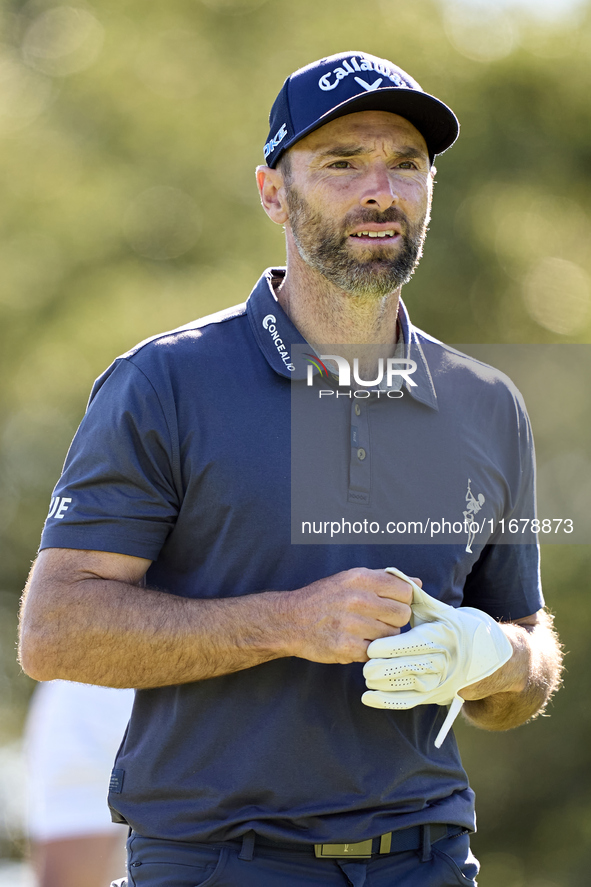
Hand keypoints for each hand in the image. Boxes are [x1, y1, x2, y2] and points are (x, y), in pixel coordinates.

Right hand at [283, 567, 413, 663]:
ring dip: (383, 637)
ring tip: (366, 632)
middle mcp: (358, 599)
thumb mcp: (350, 579)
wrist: (289, 620)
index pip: (405, 591)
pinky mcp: (347, 647)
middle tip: (379, 621)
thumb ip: (384, 579)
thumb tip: (417, 583)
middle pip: (402, 614)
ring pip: (392, 635)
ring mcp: (352, 624)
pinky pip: (377, 651)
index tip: (392, 605)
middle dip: (394, 620)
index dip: (402, 600)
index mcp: (361, 578)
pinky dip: (371, 651)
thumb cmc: (323, 599)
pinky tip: (358, 643)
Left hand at [361, 568, 512, 745]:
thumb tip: (392, 574)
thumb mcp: (438, 609)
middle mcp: (444, 660)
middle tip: (365, 664)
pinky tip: (368, 697)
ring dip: (383, 683)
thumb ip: (414, 594)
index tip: (371, 646)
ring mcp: (441, 681)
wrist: (488, 658)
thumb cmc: (455, 627)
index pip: (413, 645)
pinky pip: (408, 702)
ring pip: (407, 686)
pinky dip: (387, 702)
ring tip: (366, 675)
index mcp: (442, 636)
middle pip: (408, 668)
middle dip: (383, 667)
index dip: (390, 648)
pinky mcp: (435, 696)